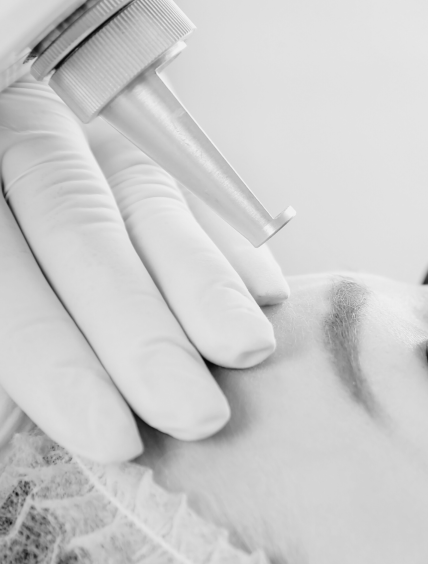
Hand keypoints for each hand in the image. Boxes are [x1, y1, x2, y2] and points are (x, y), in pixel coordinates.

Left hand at [0, 77, 288, 461]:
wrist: (13, 158)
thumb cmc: (11, 254)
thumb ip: (14, 318)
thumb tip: (41, 411)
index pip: (6, 277)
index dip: (55, 355)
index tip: (113, 434)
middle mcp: (24, 141)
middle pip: (82, 228)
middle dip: (143, 328)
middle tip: (196, 411)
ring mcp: (94, 129)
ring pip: (151, 196)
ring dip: (205, 280)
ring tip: (247, 349)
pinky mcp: (151, 131)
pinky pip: (199, 177)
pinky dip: (233, 234)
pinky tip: (264, 291)